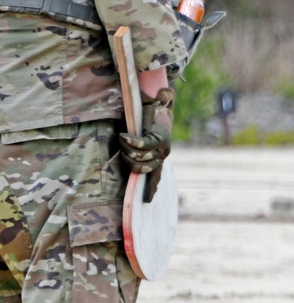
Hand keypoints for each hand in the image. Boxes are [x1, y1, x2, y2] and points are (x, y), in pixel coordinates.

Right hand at [119, 88, 173, 202]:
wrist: (156, 102)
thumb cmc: (145, 119)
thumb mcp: (142, 138)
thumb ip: (137, 151)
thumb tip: (127, 160)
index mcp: (159, 156)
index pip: (155, 176)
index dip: (150, 189)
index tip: (146, 201)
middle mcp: (163, 154)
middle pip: (140, 168)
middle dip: (126, 159)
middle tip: (121, 144)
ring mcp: (162, 147)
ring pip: (139, 157)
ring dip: (126, 148)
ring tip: (122, 137)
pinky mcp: (158, 137)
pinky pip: (142, 145)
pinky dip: (131, 141)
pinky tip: (124, 136)